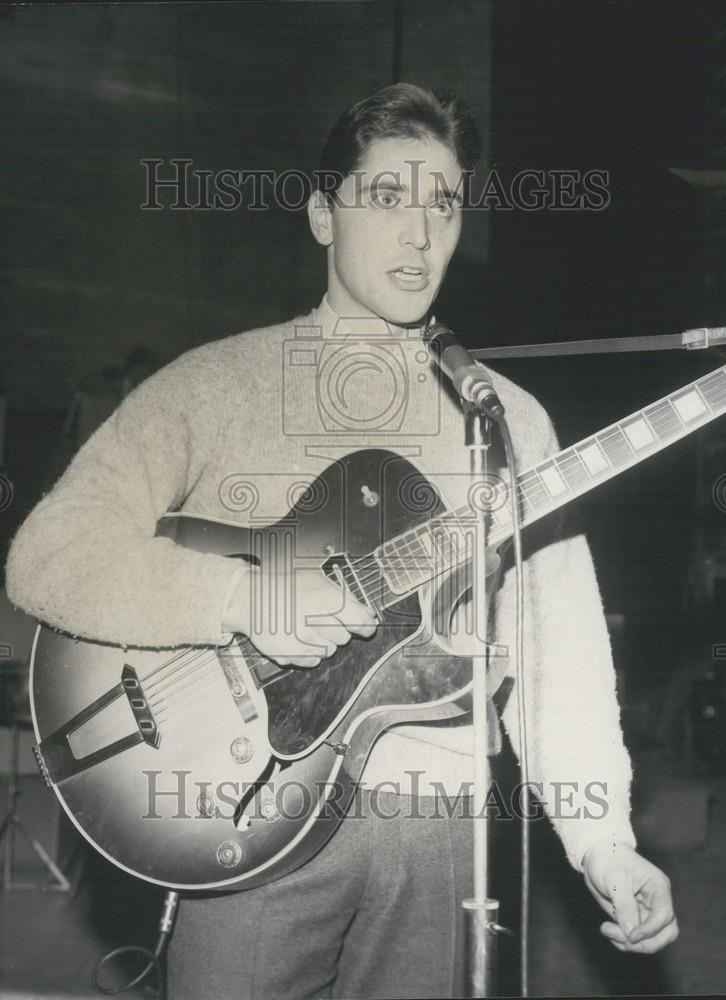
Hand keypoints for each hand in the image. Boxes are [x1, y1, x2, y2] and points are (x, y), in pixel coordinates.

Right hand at [223, 566, 376, 666]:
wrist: (250, 600)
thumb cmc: (284, 587)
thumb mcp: (318, 581)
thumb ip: (346, 598)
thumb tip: (369, 614)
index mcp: (329, 600)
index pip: (362, 624)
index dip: (365, 626)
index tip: (363, 626)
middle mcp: (318, 622)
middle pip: (345, 638)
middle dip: (337, 630)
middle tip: (320, 619)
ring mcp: (305, 641)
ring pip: (330, 651)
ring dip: (322, 642)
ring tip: (305, 626)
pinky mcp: (292, 655)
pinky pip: (314, 661)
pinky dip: (308, 652)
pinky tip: (297, 636)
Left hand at [582, 840, 678, 953]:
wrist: (596, 855)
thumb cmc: (608, 859)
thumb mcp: (614, 879)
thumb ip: (624, 905)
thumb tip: (632, 934)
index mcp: (658, 887)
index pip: (665, 915)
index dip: (650, 930)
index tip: (631, 937)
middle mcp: (657, 902)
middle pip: (666, 933)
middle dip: (646, 943)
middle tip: (623, 941)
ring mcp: (647, 911)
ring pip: (652, 939)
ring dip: (632, 943)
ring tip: (607, 930)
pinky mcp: (635, 917)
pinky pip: (636, 937)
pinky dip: (624, 940)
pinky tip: (608, 931)